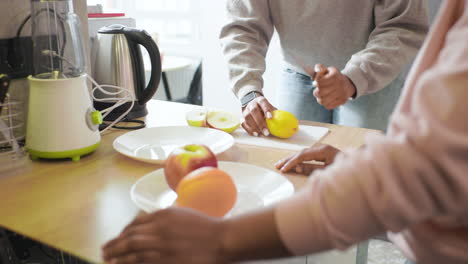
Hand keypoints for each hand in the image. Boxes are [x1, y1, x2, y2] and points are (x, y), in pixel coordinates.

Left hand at [102, 207, 227, 263]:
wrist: (222, 239)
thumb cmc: (206, 227)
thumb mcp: (182, 214)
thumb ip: (164, 218)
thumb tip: (146, 223)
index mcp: (163, 215)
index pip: (135, 223)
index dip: (123, 232)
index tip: (118, 238)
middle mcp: (159, 228)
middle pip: (130, 237)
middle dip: (114, 244)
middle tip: (105, 250)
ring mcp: (162, 245)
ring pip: (132, 250)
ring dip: (117, 255)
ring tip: (108, 259)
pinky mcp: (166, 259)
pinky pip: (143, 262)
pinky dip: (130, 263)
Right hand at [242, 95, 275, 136]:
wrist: (252, 104)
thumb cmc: (264, 108)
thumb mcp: (270, 107)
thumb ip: (275, 113)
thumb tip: (285, 123)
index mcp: (260, 100)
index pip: (263, 102)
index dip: (266, 110)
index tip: (270, 118)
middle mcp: (252, 104)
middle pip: (254, 111)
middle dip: (260, 122)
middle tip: (266, 132)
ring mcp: (245, 110)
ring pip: (247, 117)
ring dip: (254, 127)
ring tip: (261, 134)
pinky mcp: (242, 117)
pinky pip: (243, 123)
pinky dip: (249, 129)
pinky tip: (256, 134)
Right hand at [275, 144, 340, 174]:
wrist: (360, 168)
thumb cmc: (346, 170)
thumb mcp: (328, 171)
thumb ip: (312, 169)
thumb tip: (297, 168)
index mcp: (324, 150)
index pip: (303, 155)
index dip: (292, 162)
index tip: (283, 170)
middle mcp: (322, 147)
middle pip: (301, 152)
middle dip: (288, 160)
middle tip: (277, 166)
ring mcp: (322, 149)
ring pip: (302, 153)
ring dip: (291, 159)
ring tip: (279, 165)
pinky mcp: (322, 153)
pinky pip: (307, 156)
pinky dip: (298, 160)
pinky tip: (290, 164)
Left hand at [312, 64, 355, 109]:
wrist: (349, 84)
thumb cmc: (335, 78)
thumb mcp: (329, 70)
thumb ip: (320, 68)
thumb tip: (317, 68)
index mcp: (335, 76)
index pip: (319, 81)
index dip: (316, 82)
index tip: (316, 82)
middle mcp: (339, 85)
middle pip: (319, 92)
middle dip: (316, 91)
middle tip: (318, 89)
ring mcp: (341, 94)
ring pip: (322, 101)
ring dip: (319, 98)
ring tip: (321, 95)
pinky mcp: (342, 101)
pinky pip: (328, 106)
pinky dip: (325, 103)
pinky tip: (326, 99)